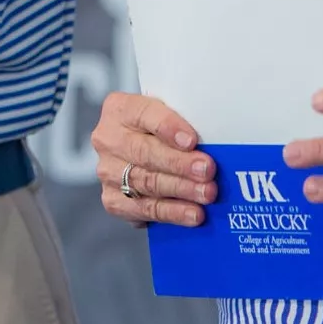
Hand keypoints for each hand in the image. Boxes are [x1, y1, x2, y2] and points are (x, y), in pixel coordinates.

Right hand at [91, 91, 217, 226]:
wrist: (142, 150)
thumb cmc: (161, 129)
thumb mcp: (168, 114)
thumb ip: (183, 121)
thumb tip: (215, 142)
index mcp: (119, 108)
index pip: (144, 114)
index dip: (168, 127)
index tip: (192, 140)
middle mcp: (108, 139)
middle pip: (145, 152)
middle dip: (180, 164)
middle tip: (207, 171)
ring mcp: (107, 171)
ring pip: (147, 182)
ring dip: (181, 190)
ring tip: (206, 194)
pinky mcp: (112, 200)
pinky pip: (145, 209)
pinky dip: (172, 212)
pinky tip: (192, 214)